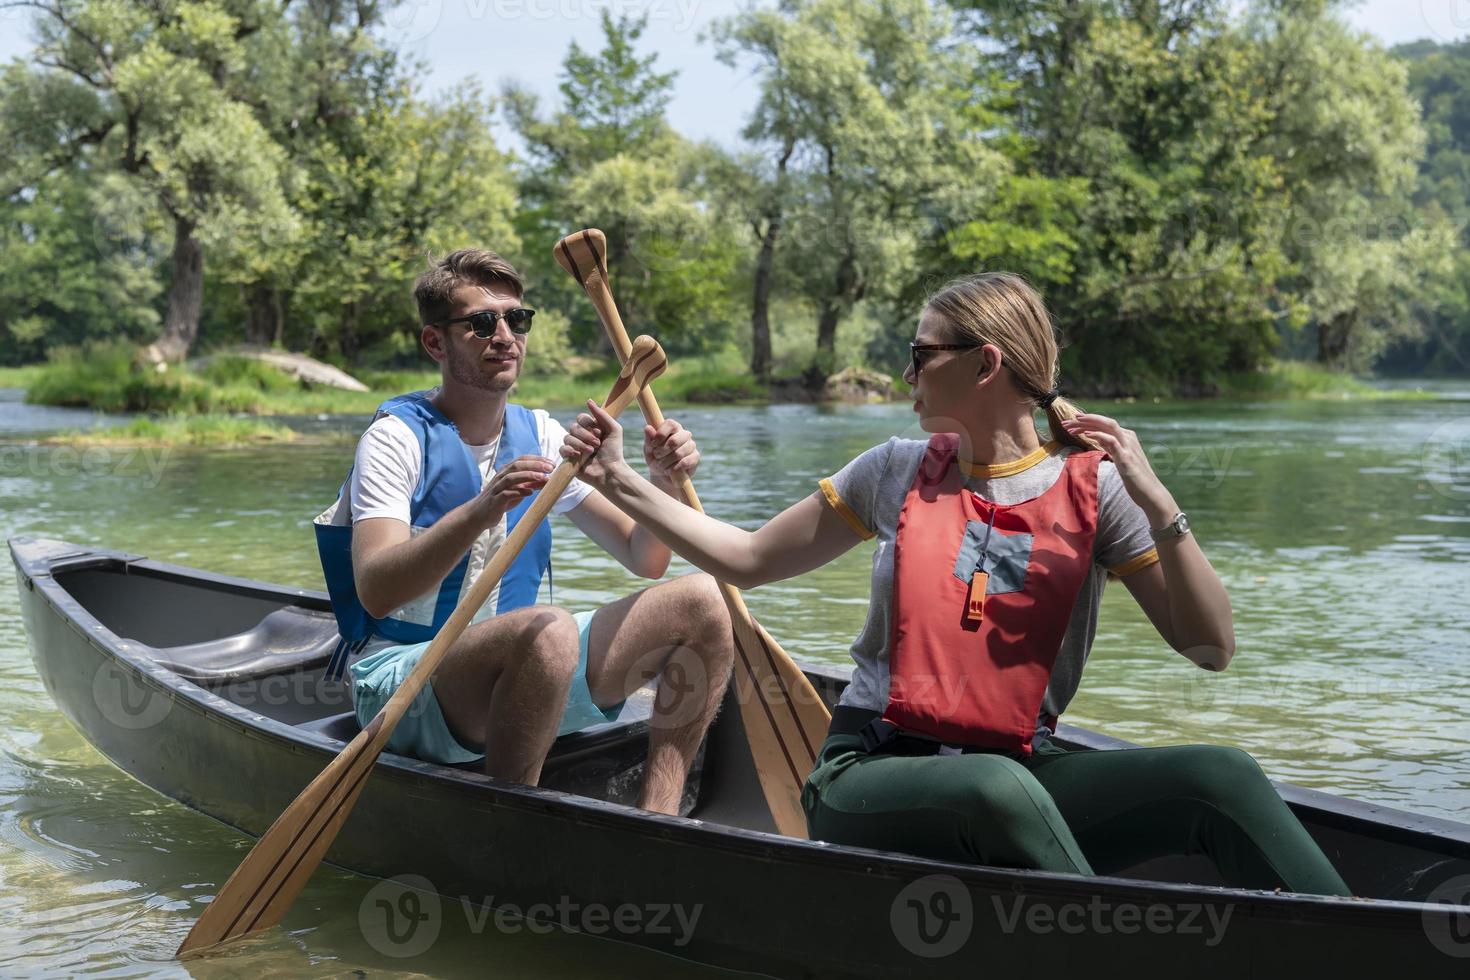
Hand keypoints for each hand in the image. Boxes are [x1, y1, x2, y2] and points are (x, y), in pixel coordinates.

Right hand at [478, 454, 553, 524]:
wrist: (480, 514)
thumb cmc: (501, 500)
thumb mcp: (518, 490)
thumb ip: (531, 483)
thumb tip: (548, 479)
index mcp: (506, 472)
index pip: (522, 460)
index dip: (537, 460)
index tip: (552, 464)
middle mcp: (501, 477)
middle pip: (517, 465)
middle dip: (535, 465)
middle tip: (550, 468)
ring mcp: (497, 488)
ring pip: (511, 477)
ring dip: (528, 476)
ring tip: (542, 478)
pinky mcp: (495, 500)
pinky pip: (506, 494)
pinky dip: (518, 492)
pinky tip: (529, 492)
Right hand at [561, 399, 628, 489]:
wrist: (610, 471)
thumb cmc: (614, 452)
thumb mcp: (614, 430)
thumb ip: (602, 415)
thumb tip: (588, 401)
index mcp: (591, 428)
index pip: (581, 418)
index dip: (588, 423)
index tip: (600, 432)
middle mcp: (581, 436)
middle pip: (573, 427)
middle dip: (585, 435)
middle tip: (597, 444)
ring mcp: (574, 447)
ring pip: (567, 437)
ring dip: (580, 444)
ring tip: (591, 452)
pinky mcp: (569, 458)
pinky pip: (562, 449)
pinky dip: (569, 450)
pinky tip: (578, 456)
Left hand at [642, 417, 698, 489]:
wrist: (662, 475)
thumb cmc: (655, 458)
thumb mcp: (648, 449)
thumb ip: (648, 439)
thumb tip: (648, 428)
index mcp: (673, 428)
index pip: (670, 424)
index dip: (661, 434)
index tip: (653, 444)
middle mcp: (684, 434)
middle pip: (675, 440)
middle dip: (662, 451)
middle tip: (656, 456)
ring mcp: (691, 445)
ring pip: (678, 453)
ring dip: (666, 462)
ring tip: (661, 466)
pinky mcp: (695, 457)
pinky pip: (685, 463)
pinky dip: (674, 469)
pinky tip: (669, 471)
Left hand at [1060, 413, 1178, 522]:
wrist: (1151, 494)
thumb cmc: (1135, 479)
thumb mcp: (1120, 459)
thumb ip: (1111, 448)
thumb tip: (1097, 439)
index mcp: (1126, 438)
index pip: (1104, 424)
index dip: (1086, 422)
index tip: (1070, 424)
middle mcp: (1128, 438)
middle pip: (1104, 422)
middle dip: (1084, 420)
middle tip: (1065, 422)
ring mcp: (1128, 447)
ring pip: (1109, 425)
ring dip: (1089, 423)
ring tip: (1073, 423)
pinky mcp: (1127, 457)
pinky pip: (1112, 441)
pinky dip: (1099, 435)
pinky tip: (1086, 434)